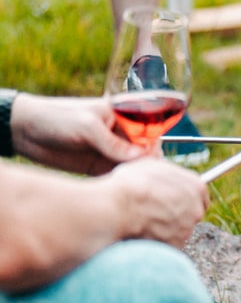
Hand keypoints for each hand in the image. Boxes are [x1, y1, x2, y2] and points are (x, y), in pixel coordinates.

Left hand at [10, 94, 144, 175]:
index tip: (154, 159)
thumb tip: (141, 157)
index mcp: (122, 115)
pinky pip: (115, 175)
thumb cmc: (56, 117)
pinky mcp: (97, 165)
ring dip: (133, 174)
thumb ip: (114, 143)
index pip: (148, 130)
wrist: (24, 131)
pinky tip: (118, 187)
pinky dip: (119, 182)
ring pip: (131, 165)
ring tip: (131, 184)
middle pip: (143, 150)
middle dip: (146, 163)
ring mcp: (109, 150)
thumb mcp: (87, 127)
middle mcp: (119, 133)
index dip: (154, 145)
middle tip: (143, 176)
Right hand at [107, 158, 208, 247]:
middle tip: (157, 213)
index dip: (186, 199)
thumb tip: (168, 180)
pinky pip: (167, 244)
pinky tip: (143, 234)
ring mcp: (186, 230)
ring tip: (145, 223)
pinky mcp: (174, 246)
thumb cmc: (131, 184)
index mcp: (195, 187)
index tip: (177, 202)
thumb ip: (169, 176)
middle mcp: (196, 210)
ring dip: (166, 229)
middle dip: (177, 215)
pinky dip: (158, 241)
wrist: (116, 208)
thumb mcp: (153, 167)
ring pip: (179, 231)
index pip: (200, 197)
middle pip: (191, 215)